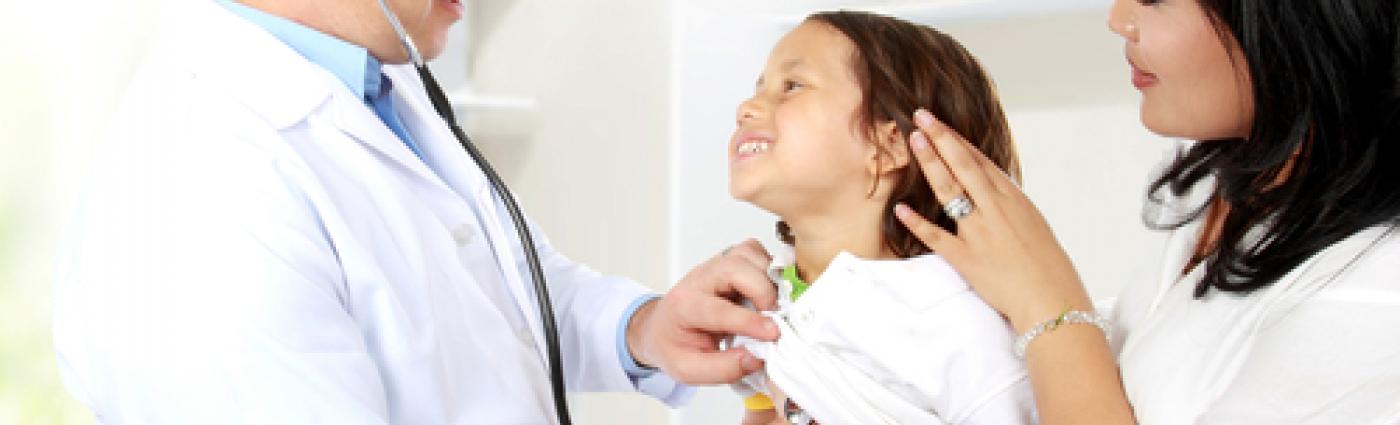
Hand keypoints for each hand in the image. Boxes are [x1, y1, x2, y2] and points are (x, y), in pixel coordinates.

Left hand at [626, 239, 779, 383]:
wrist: (663, 326)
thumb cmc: (675, 345)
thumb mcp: (688, 370)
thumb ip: (723, 369)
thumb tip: (757, 358)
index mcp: (684, 307)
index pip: (719, 309)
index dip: (749, 321)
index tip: (772, 333)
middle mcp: (699, 279)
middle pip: (735, 268)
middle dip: (763, 291)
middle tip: (776, 317)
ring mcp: (715, 265)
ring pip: (748, 254)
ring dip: (768, 277)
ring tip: (774, 305)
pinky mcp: (729, 260)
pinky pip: (754, 250)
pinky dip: (768, 266)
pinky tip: (770, 290)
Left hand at [893, 109, 1092, 332]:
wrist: (1052, 299)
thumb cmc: (1048, 266)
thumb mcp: (1033, 224)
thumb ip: (1008, 205)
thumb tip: (991, 190)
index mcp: (1014, 199)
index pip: (980, 161)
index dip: (957, 140)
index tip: (939, 123)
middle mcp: (996, 209)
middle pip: (963, 165)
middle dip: (940, 138)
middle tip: (920, 116)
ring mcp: (980, 232)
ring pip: (950, 190)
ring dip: (930, 163)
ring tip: (914, 142)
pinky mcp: (966, 258)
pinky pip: (936, 236)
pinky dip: (916, 222)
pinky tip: (900, 208)